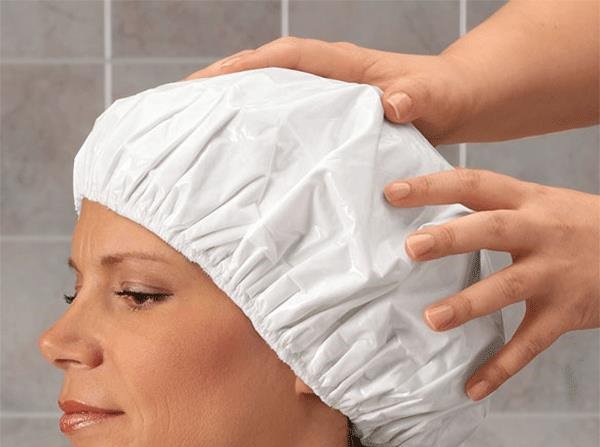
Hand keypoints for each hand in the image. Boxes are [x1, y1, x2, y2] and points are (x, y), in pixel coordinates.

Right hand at [181, 35, 474, 146]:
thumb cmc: (446, 97)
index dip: (248, 66)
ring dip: (240, 106)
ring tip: (203, 130)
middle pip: (267, 71)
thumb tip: (393, 103)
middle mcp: (331, 76)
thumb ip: (418, 97)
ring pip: (274, 94)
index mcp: (346, 65)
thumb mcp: (437, 97)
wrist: (456, 102)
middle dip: (227, 83)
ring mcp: (329, 96)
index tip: (209, 81)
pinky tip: (250, 153)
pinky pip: (291, 118)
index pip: (288, 57)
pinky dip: (266, 128)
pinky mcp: (332, 118)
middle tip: (185, 106)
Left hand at [383, 168, 599, 400]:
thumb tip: (435, 216)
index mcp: (528, 201)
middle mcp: (540, 232)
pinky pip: (529, 343)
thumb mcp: (543, 204)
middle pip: (491, 230)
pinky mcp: (565, 313)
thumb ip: (497, 209)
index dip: (433, 186)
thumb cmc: (580, 227)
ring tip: (433, 319)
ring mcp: (554, 274)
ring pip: (507, 287)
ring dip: (468, 304)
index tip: (394, 191)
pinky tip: (473, 388)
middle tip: (412, 248)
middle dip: (451, 238)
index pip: (475, 185)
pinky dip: (501, 367)